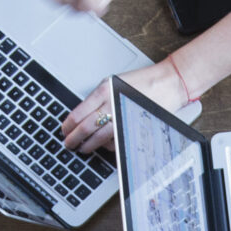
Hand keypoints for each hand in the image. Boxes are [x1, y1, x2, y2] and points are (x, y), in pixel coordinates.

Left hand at [61, 58, 185, 154]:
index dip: (67, 127)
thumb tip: (81, 115)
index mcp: (103, 91)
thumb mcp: (113, 83)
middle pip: (85, 129)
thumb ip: (97, 98)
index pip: (77, 114)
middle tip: (69, 144)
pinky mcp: (133, 128)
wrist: (167, 84)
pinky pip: (115, 142)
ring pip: (99, 139)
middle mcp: (111, 105)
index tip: (64, 131)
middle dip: (73, 139)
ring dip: (88, 146)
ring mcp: (122, 118)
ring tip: (83, 147)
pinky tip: (103, 145)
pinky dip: (107, 146)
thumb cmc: (141, 82)